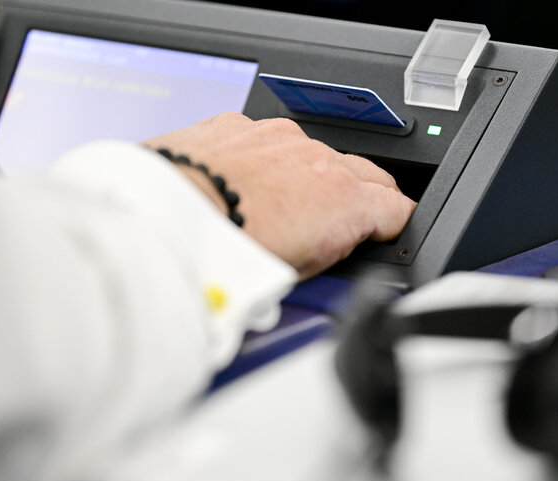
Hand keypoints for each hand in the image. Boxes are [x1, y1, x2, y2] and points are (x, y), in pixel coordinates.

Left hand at [144, 112, 415, 279]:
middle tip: (345, 223)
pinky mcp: (238, 126)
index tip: (388, 232)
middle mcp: (316, 158)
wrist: (160, 219)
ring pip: (315, 153)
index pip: (397, 207)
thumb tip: (335, 253)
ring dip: (311, 176)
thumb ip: (330, 254)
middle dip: (365, 196)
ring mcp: (276, 136)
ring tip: (282, 208)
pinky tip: (245, 184)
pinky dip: (266, 159)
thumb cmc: (222, 252)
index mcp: (341, 199)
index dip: (396, 224)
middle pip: (366, 172)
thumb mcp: (296, 276)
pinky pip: (267, 139)